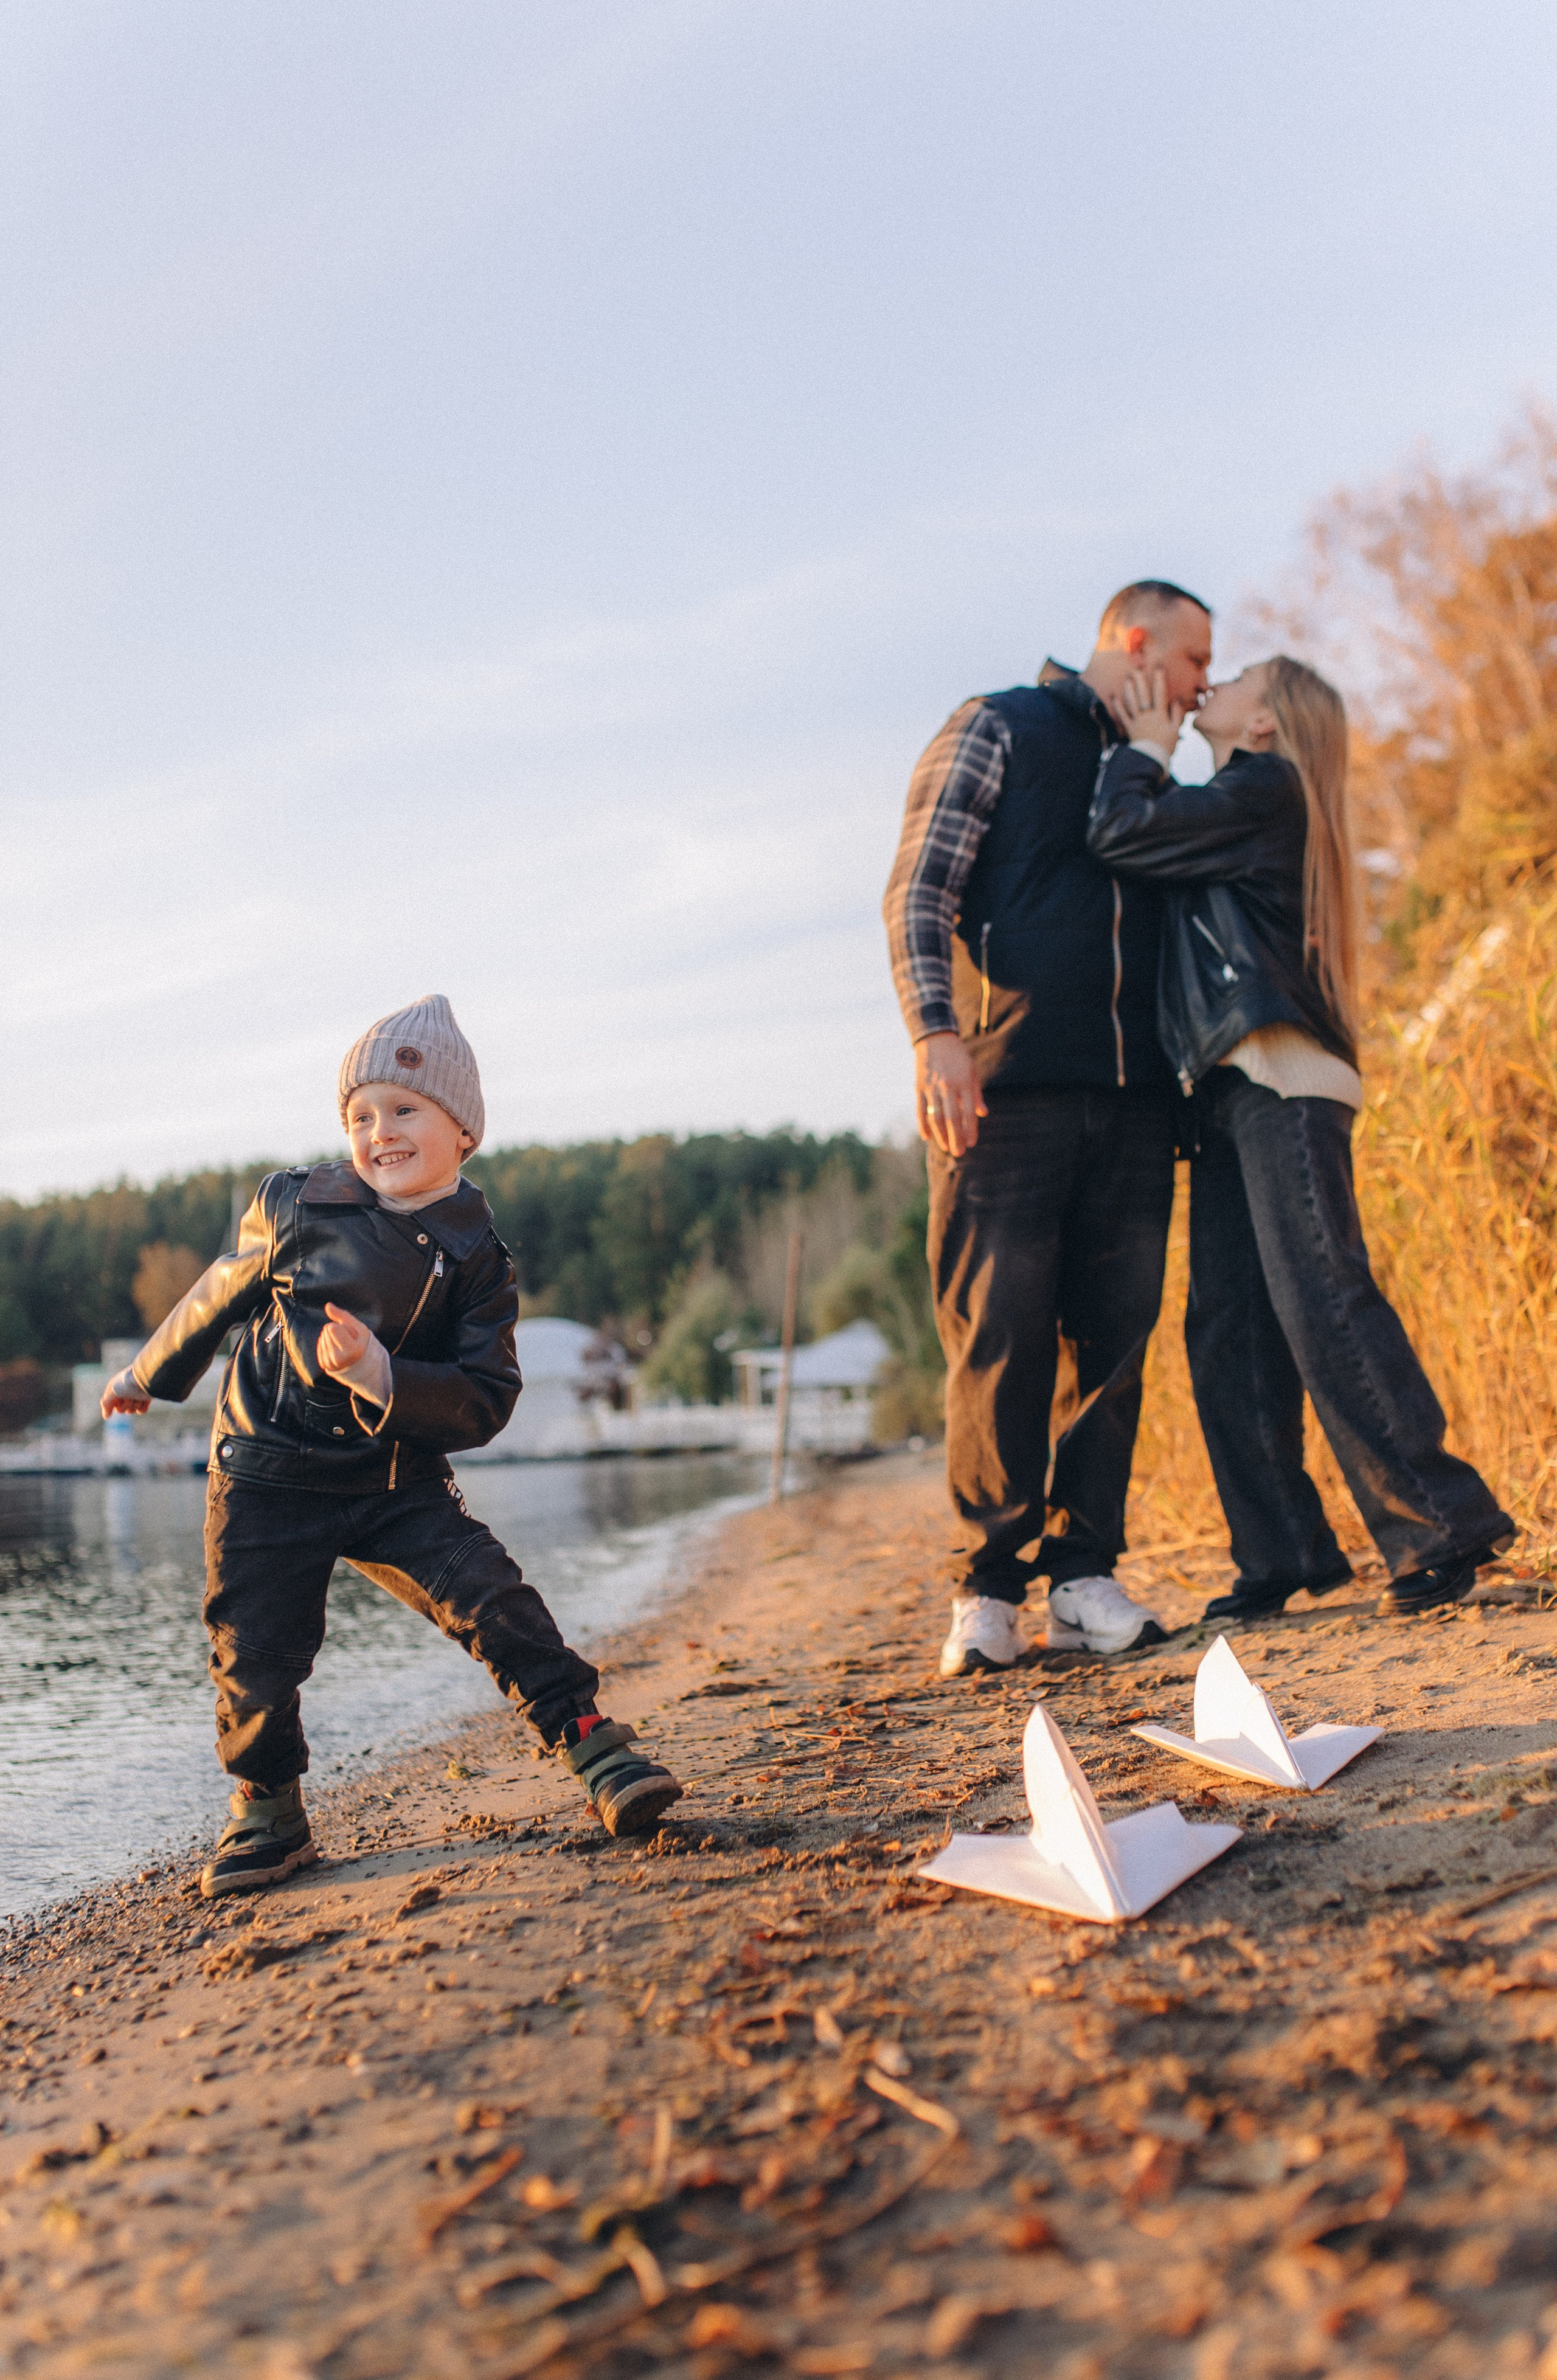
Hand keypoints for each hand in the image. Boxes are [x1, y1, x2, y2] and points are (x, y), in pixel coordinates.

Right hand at [100, 1368, 150, 1416]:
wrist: (150, 1378)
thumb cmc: (130, 1382)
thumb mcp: (114, 1391)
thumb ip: (106, 1403)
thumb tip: (106, 1416)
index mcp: (115, 1388)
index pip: (108, 1403)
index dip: (113, 1403)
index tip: (119, 1397)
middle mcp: (124, 1392)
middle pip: (120, 1410)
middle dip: (125, 1405)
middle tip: (129, 1396)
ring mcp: (135, 1396)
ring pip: (131, 1410)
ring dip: (135, 1405)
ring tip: (138, 1396)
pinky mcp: (144, 1399)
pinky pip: (140, 1411)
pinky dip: (142, 1407)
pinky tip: (145, 1399)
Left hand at [317, 1302, 371, 1378]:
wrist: (361, 1363)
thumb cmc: (362, 1342)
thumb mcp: (358, 1327)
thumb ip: (342, 1315)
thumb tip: (327, 1306)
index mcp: (352, 1350)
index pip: (332, 1327)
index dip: (341, 1326)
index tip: (352, 1335)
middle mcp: (339, 1359)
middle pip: (326, 1331)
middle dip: (336, 1331)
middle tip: (348, 1340)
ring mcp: (330, 1363)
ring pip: (322, 1337)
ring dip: (331, 1337)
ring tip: (343, 1345)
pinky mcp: (324, 1364)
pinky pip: (320, 1344)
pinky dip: (327, 1343)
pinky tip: (336, 1348)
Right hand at [915, 1032, 987, 1156]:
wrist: (935, 1038)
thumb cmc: (958, 1057)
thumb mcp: (972, 1072)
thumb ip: (977, 1094)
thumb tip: (983, 1114)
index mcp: (965, 1083)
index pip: (968, 1112)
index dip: (970, 1130)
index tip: (971, 1143)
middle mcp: (948, 1086)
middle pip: (952, 1118)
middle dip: (956, 1138)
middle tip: (959, 1152)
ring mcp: (932, 1087)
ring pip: (936, 1117)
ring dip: (941, 1135)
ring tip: (946, 1147)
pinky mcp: (919, 1087)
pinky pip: (920, 1110)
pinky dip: (923, 1125)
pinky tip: (927, 1137)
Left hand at [1116, 666, 1184, 753]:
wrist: (1151, 760)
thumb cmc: (1166, 745)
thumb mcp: (1176, 729)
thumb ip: (1177, 713)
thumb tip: (1179, 698)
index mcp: (1160, 714)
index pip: (1160, 693)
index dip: (1159, 679)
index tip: (1158, 666)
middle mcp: (1147, 715)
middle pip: (1143, 694)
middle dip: (1140, 680)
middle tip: (1137, 667)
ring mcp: (1137, 721)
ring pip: (1132, 702)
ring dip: (1129, 689)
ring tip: (1127, 678)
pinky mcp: (1129, 728)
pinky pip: (1122, 716)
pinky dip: (1118, 706)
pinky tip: (1114, 697)